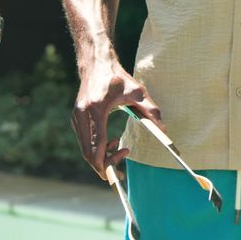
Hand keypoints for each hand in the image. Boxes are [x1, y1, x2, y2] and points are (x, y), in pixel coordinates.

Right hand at [72, 61, 162, 179]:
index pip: (96, 146)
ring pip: (85, 149)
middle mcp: (82, 115)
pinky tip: (112, 142)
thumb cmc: (117, 77)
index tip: (115, 176)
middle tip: (121, 172)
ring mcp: (76, 117)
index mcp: (96, 110)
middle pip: (88, 153)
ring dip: (102, 156)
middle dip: (104, 166)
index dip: (104, 164)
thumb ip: (151, 111)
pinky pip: (84, 141)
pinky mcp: (76, 118)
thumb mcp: (137, 92)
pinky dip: (97, 148)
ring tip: (121, 147)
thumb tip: (164, 130)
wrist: (96, 63)